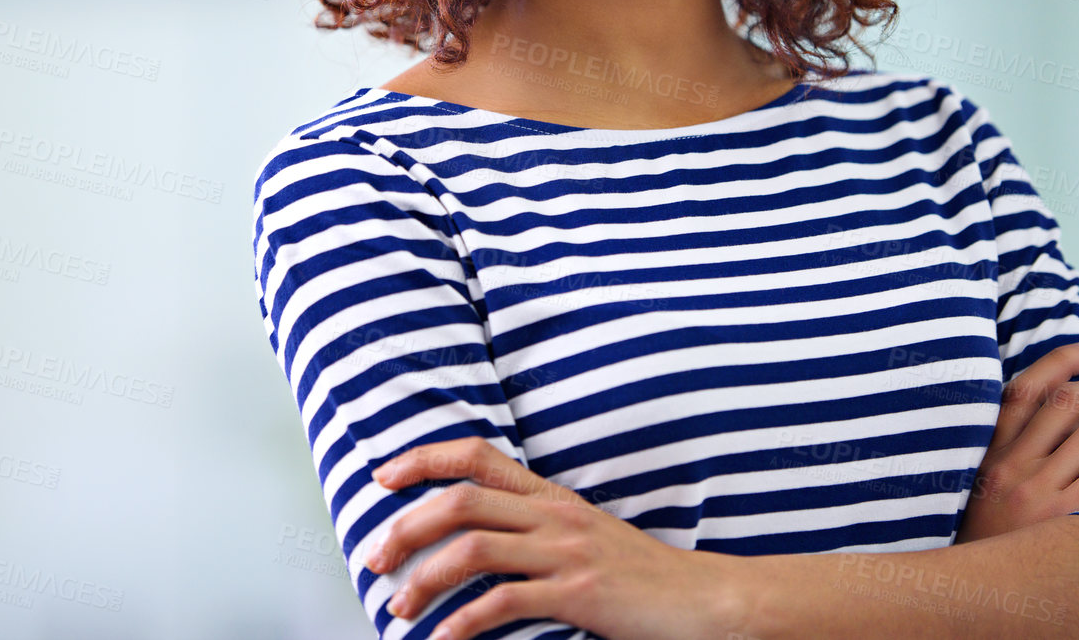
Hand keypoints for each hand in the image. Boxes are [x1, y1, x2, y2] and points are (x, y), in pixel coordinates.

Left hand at [364, 436, 745, 639]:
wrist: (704, 599)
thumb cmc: (640, 574)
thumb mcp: (583, 533)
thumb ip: (534, 526)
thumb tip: (473, 535)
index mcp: (549, 495)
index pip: (475, 455)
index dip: (422, 459)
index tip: (383, 476)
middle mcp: (552, 514)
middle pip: (460, 500)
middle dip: (406, 526)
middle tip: (374, 556)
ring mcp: (565, 552)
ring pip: (473, 547)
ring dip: (425, 577)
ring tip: (400, 604)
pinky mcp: (577, 593)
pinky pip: (504, 603)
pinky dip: (464, 623)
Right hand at [957, 334, 1078, 543]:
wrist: (971, 592)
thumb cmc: (987, 542)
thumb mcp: (984, 489)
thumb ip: (1014, 455)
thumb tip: (1071, 425)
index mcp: (990, 449)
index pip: (1026, 387)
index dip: (1062, 359)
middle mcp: (1010, 462)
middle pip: (1070, 403)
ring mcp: (1034, 489)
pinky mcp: (1059, 519)